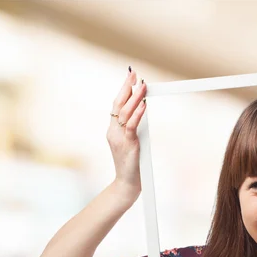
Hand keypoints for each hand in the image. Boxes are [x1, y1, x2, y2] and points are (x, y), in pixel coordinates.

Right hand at [106, 67, 146, 192]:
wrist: (127, 183)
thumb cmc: (132, 165)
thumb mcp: (131, 143)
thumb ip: (134, 128)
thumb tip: (142, 111)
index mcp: (112, 130)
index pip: (116, 105)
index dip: (123, 90)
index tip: (130, 77)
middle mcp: (113, 132)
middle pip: (118, 104)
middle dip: (126, 87)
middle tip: (133, 73)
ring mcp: (118, 138)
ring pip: (125, 113)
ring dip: (134, 98)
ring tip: (142, 85)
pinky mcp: (127, 145)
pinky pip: (132, 127)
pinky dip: (138, 115)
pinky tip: (144, 105)